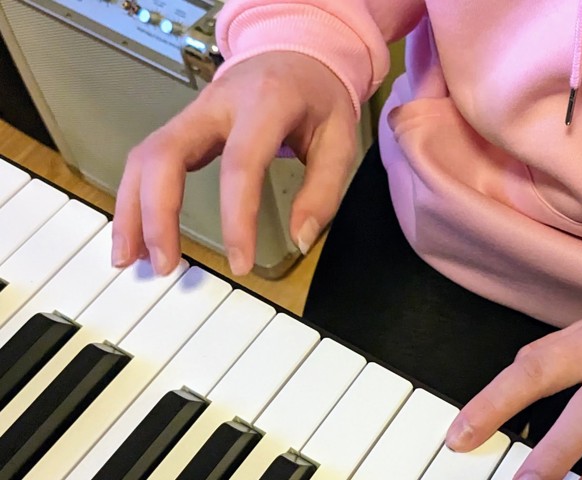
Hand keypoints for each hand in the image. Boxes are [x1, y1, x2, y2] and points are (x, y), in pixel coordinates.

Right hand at [111, 51, 358, 275]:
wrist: (296, 52)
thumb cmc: (318, 97)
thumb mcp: (340, 138)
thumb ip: (323, 189)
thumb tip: (301, 239)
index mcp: (264, 104)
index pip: (240, 164)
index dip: (236, 217)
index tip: (239, 263)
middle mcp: (216, 104)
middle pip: (166, 155)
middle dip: (157, 214)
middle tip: (164, 265)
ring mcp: (191, 112)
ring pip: (143, 157)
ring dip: (131, 211)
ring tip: (131, 259)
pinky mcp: (180, 125)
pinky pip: (147, 161)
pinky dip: (135, 200)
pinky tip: (139, 236)